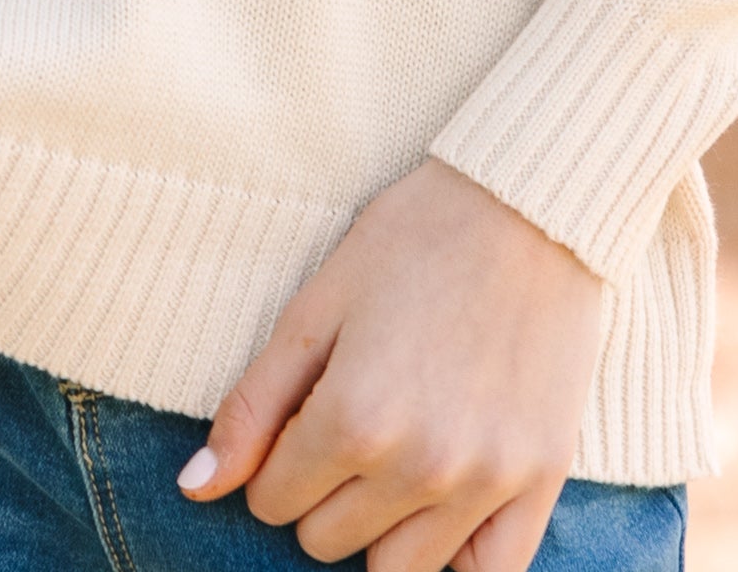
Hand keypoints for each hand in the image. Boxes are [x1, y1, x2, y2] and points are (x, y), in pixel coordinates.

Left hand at [181, 158, 601, 571]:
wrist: (531, 202)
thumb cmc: (416, 238)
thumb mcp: (319, 303)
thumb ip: (254, 403)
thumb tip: (196, 487)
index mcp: (354, 418)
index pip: (273, 501)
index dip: (278, 455)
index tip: (307, 407)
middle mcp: (419, 466)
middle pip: (326, 541)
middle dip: (322, 489)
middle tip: (353, 417)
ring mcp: (486, 481)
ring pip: (396, 571)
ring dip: (380, 525)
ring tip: (397, 455)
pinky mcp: (541, 481)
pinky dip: (457, 556)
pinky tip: (446, 505)